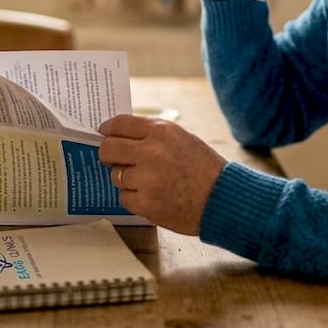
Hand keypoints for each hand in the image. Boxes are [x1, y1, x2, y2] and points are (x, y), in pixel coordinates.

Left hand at [98, 114, 227, 235]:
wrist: (223, 200)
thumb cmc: (204, 168)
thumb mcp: (182, 138)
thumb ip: (152, 134)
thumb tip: (120, 135)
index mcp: (161, 131)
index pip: (119, 124)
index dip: (108, 129)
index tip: (104, 133)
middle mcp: (150, 152)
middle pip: (108, 149)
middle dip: (108, 154)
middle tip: (114, 159)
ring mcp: (146, 179)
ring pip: (115, 176)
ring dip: (126, 179)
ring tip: (148, 182)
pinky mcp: (145, 203)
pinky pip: (124, 197)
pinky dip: (134, 198)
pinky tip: (152, 196)